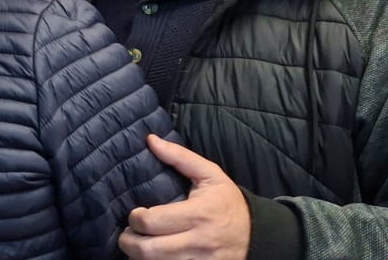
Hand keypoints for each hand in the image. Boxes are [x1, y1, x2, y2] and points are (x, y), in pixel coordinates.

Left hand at [119, 134, 248, 259]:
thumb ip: (180, 156)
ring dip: (139, 257)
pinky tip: (154, 256)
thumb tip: (151, 139)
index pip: (151, 222)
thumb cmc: (228, 202)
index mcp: (198, 214)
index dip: (135, 219)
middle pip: (148, 250)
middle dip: (129, 242)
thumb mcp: (210, 175)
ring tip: (139, 245)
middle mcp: (198, 241)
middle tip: (129, 234)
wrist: (259, 234)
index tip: (136, 214)